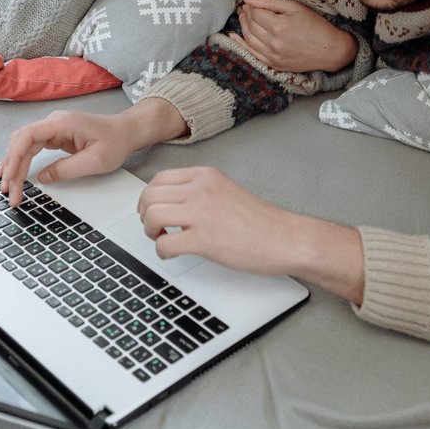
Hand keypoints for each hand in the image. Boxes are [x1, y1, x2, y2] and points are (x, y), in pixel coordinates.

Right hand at [0, 99, 188, 205]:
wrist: (127, 131)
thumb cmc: (116, 141)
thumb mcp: (95, 161)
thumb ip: (66, 169)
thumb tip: (42, 178)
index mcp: (62, 123)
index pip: (27, 136)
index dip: (15, 157)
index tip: (10, 178)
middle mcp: (53, 122)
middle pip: (21, 142)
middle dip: (12, 167)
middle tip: (8, 192)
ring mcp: (53, 128)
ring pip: (23, 144)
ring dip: (13, 164)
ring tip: (6, 186)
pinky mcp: (55, 136)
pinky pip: (31, 147)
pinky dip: (21, 160)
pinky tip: (13, 172)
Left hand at [135, 166, 365, 302]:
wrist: (284, 238)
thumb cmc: (261, 221)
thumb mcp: (226, 190)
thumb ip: (199, 191)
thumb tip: (171, 201)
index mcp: (206, 176)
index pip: (159, 179)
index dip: (149, 197)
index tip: (152, 209)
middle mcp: (201, 189)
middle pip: (150, 196)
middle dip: (145, 215)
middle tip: (154, 228)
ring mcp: (201, 213)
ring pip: (152, 217)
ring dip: (151, 232)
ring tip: (163, 239)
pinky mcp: (203, 239)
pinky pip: (164, 244)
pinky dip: (163, 252)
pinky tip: (174, 252)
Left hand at [237, 0, 356, 72]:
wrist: (330, 50)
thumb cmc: (315, 25)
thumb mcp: (295, 7)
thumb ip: (270, 2)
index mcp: (279, 25)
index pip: (255, 13)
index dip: (250, 6)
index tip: (250, 2)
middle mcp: (274, 42)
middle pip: (250, 25)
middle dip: (246, 14)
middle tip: (245, 8)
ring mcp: (273, 56)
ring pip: (249, 39)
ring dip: (242, 26)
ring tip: (243, 17)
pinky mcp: (274, 64)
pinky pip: (251, 54)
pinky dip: (241, 44)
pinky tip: (234, 36)